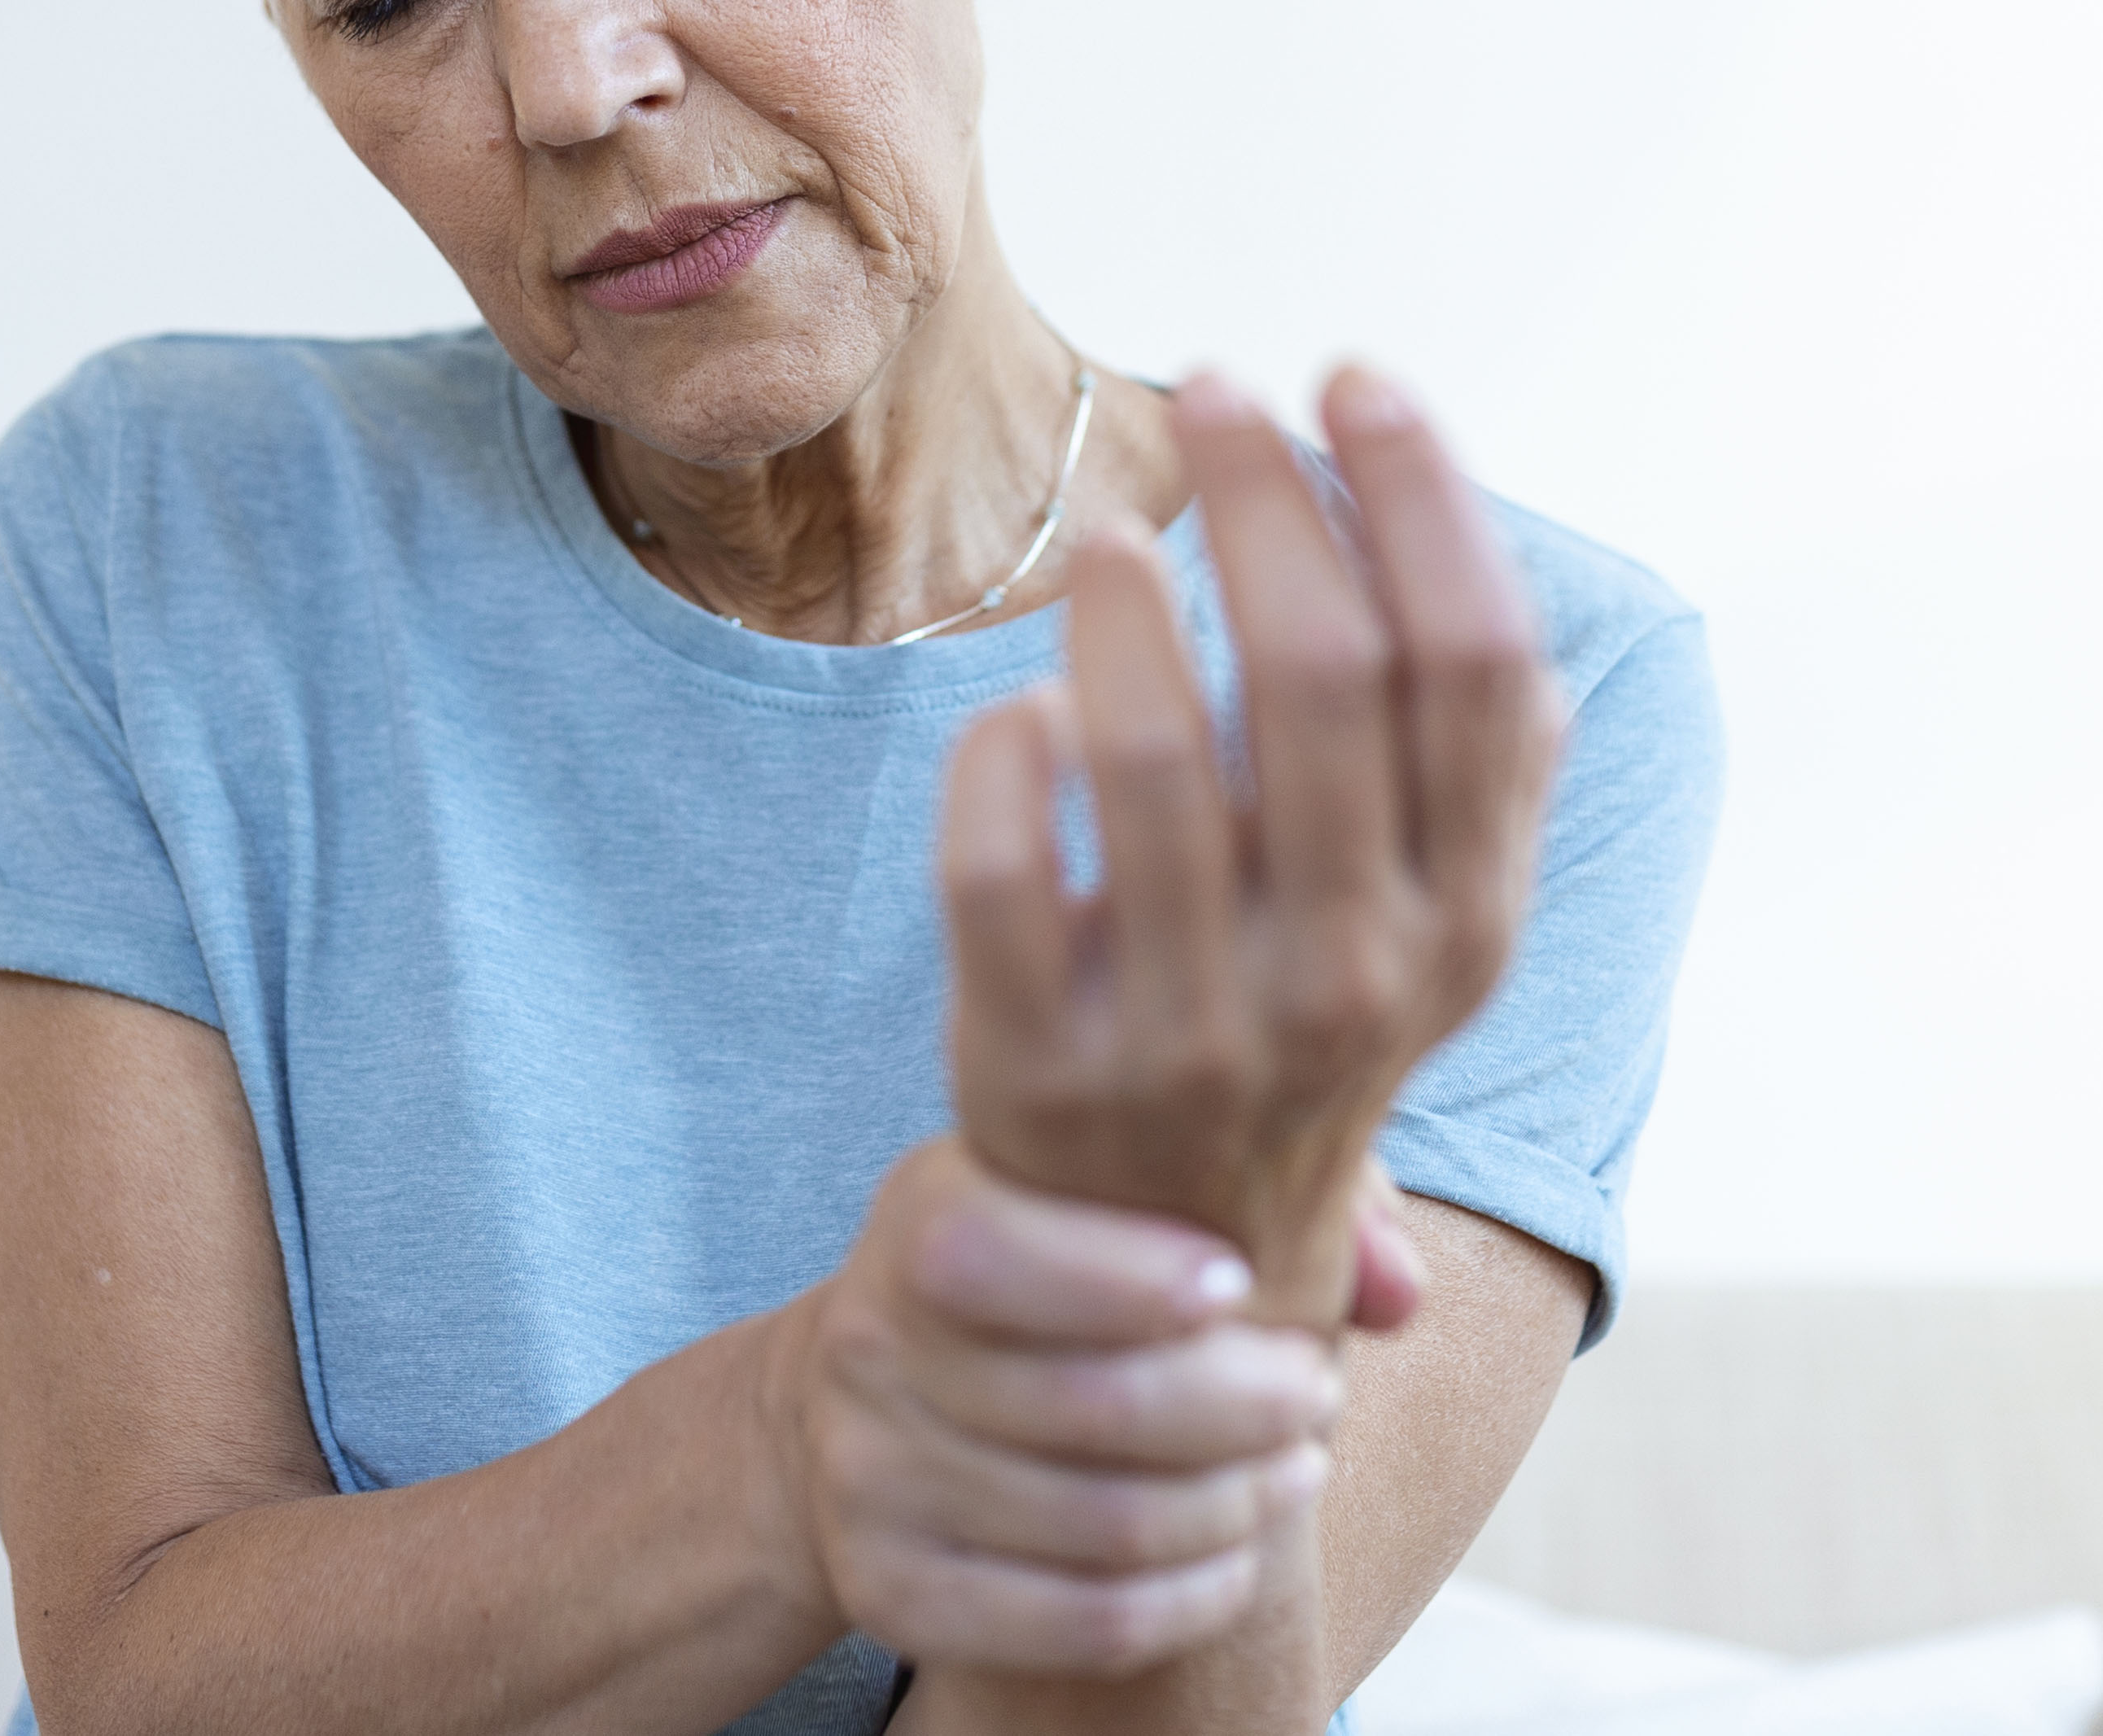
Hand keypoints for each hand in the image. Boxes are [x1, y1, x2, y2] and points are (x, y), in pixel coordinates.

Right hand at [781, 1136, 1339, 1677]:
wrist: (877, 1397)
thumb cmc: (1053, 1270)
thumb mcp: (1121, 1193)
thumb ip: (1281, 1194)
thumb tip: (1398, 1292)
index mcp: (917, 1221)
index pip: (994, 1253)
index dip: (1128, 1277)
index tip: (1240, 1283)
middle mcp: (868, 1348)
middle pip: (1087, 1403)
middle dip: (1242, 1404)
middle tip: (1314, 1392)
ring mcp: (869, 1480)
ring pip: (1105, 1524)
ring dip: (1236, 1505)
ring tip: (1295, 1466)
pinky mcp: (892, 1591)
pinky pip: (1083, 1620)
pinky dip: (1192, 1598)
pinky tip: (1240, 1556)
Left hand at [939, 366, 1560, 1328]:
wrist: (1164, 1266)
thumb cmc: (1297, 1040)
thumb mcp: (1427, 942)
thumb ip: (1477, 798)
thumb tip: (1509, 622)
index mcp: (1466, 923)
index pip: (1475, 664)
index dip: (1420, 493)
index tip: (1352, 382)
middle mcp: (1350, 976)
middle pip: (1323, 670)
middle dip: (1267, 491)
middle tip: (1214, 393)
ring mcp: (1190, 1027)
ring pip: (1151, 755)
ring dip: (1129, 606)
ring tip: (1119, 534)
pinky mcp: (1035, 1060)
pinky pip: (998, 862)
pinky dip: (1002, 750)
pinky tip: (1024, 708)